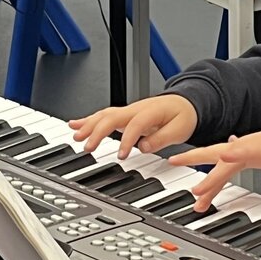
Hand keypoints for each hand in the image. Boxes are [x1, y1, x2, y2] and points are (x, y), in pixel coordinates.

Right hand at [69, 95, 197, 158]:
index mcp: (151, 112)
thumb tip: (144, 147)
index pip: (135, 125)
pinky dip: (88, 119)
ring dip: (89, 124)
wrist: (185, 103)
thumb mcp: (180, 129)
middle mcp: (136, 109)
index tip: (122, 156)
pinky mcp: (124, 114)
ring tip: (76, 136)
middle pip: (112, 117)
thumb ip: (162, 138)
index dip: (127, 140)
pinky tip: (75, 124)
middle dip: (98, 131)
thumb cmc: (183, 116)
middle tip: (88, 147)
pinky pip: (103, 115)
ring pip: (104, 114)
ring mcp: (128, 110)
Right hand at [168, 128, 260, 210]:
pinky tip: (224, 170)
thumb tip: (222, 153)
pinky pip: (234, 167)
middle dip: (192, 163)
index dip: (199, 170)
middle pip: (212, 158)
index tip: (184, 180)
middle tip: (172, 164)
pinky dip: (225, 173)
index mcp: (240, 147)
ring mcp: (249, 154)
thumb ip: (243, 150)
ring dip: (210, 182)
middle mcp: (242, 149)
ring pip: (222, 168)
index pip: (214, 159)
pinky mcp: (257, 159)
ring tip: (199, 200)